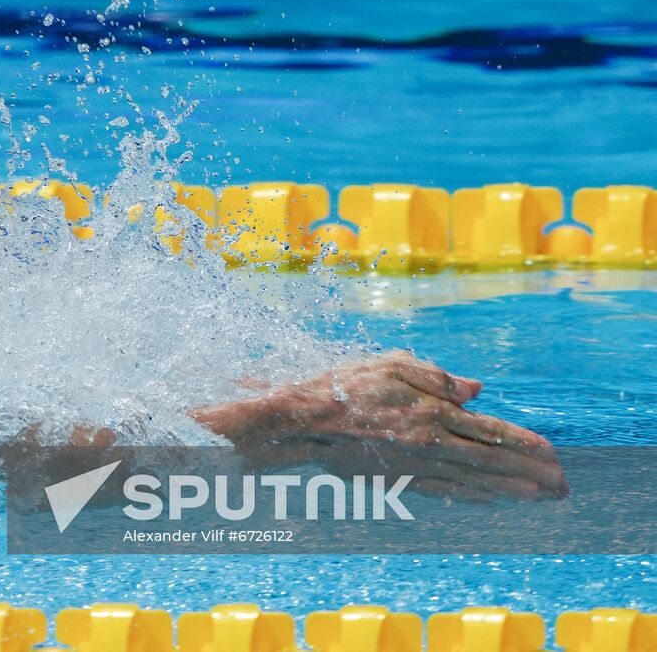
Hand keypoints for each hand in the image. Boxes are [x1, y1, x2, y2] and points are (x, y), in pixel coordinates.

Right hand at [195, 350, 566, 501]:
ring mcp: (415, 466)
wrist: (303, 423)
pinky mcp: (398, 480)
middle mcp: (429, 443)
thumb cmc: (344, 386)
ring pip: (473, 482)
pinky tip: (492, 500)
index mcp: (430, 412)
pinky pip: (445, 491)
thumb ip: (436, 376)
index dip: (524, 443)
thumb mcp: (391, 364)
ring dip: (510, 490)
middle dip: (530, 473)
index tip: (553, 453)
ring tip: (539, 496)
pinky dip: (473, 497)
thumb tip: (477, 391)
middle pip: (490, 461)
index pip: (489, 431)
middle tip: (561, 485)